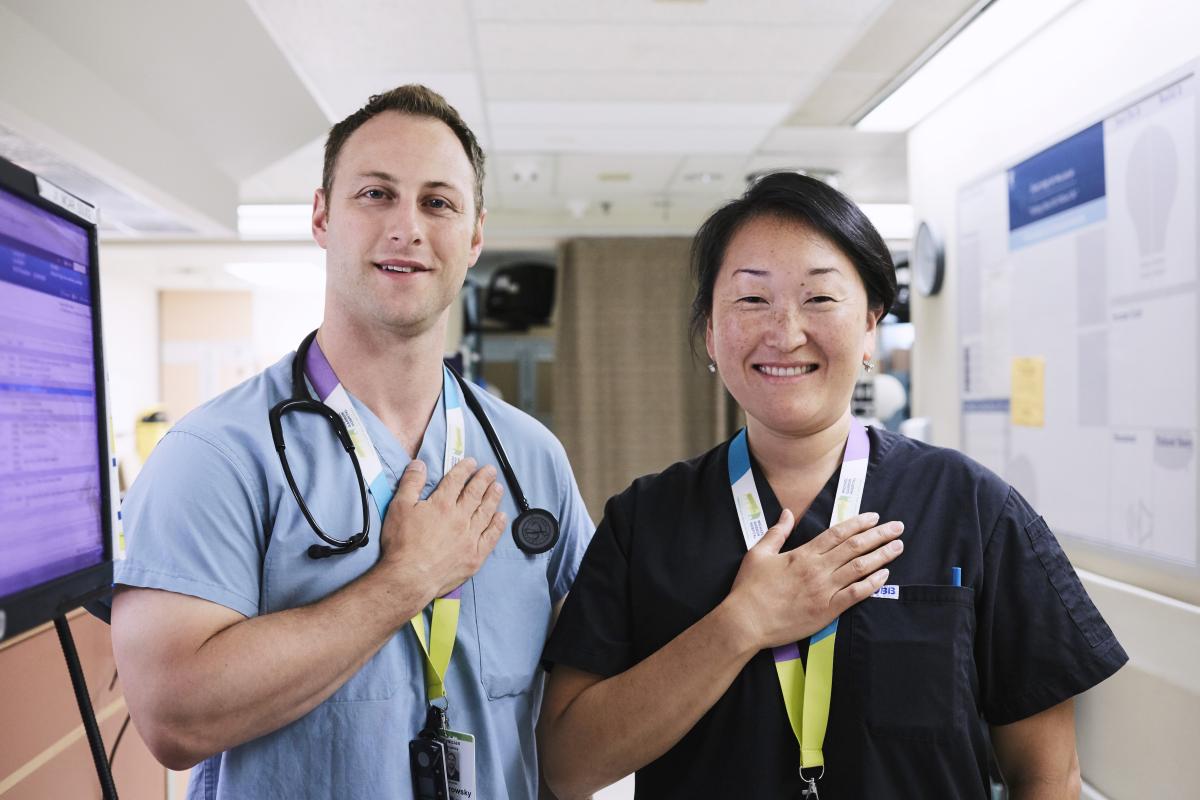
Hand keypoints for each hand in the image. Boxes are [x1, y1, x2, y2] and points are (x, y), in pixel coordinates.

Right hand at [376, 457, 506, 602]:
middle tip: (490, 471)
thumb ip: (411, 483)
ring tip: (498, 488)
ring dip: (493, 498)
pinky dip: (497, 525)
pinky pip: (491, 537)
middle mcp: (460, 518)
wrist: (410, 577)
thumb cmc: (402, 544)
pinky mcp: (475, 556)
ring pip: (486, 512)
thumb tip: (419, 465)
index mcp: (442, 504)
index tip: (472, 462)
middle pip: (475, 494)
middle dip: (484, 479)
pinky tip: (501, 517)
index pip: (457, 481)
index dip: (465, 469)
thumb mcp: (399, 507)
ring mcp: (470, 537)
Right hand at [723, 510, 903, 649]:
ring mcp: (824, 590)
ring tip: (898, 547)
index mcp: (802, 554)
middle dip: (879, 535)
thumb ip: (776, 532)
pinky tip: (884, 575)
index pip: (837, 533)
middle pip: (855, 547)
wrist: (746, 621)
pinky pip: (856, 594)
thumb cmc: (750, 588)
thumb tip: (787, 513)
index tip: (874, 517)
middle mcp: (817, 569)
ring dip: (882, 555)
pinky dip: (872, 583)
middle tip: (897, 527)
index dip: (858, 523)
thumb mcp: (758, 553)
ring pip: (860, 568)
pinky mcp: (827, 610)